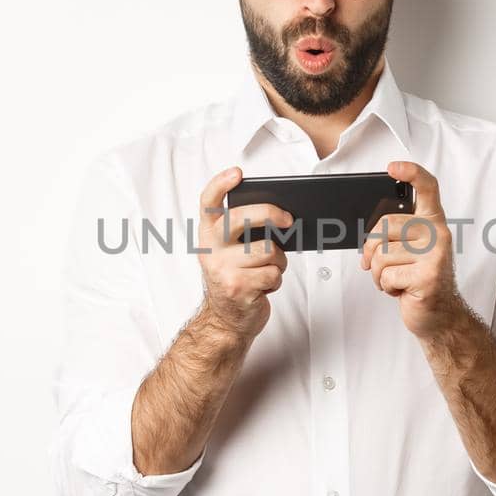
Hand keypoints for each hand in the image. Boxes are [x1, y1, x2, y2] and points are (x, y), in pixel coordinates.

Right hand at [196, 166, 290, 340]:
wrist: (226, 321)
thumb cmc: (236, 278)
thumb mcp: (230, 252)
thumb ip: (244, 233)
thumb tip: (280, 216)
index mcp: (207, 235)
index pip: (208, 202)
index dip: (221, 184)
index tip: (237, 173)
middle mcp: (210, 249)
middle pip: (242, 217)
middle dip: (271, 213)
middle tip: (288, 219)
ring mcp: (222, 269)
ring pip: (267, 250)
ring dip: (277, 261)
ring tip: (268, 269)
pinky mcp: (238, 287)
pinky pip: (272, 273)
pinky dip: (276, 280)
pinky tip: (264, 286)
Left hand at [360, 160, 464, 338]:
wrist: (440, 315)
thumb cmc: (420, 280)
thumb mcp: (411, 250)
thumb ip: (397, 233)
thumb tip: (368, 231)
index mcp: (433, 222)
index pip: (427, 188)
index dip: (411, 173)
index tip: (393, 168)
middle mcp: (438, 233)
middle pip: (385, 224)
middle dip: (372, 249)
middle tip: (381, 265)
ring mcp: (435, 254)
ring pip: (382, 254)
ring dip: (379, 273)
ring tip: (397, 279)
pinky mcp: (428, 276)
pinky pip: (387, 274)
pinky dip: (386, 287)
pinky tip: (402, 290)